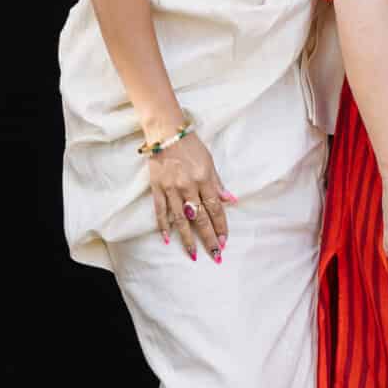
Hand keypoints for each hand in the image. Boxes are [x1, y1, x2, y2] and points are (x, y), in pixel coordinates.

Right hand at [147, 133, 237, 260]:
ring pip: (180, 220)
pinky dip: (163, 226)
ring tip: (193, 255)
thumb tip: (230, 201)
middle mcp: (188, 187)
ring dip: (187, 239)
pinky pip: (160, 211)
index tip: (225, 241)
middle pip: (200, 218)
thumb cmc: (190, 146)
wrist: (165, 132)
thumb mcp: (209, 161)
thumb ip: (218, 183)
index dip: (221, 226)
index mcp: (203, 179)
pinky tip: (167, 240)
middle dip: (208, 238)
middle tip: (215, 255)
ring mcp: (171, 189)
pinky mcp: (156, 189)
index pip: (215, 208)